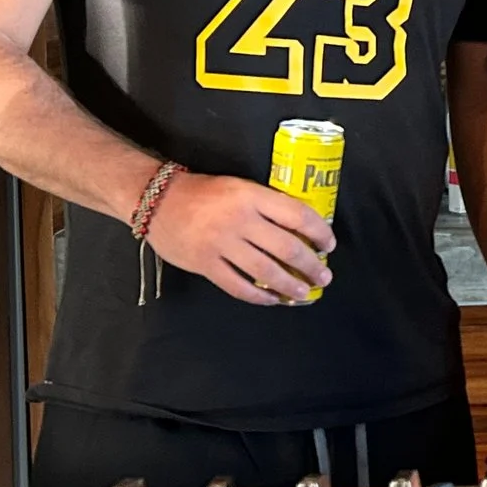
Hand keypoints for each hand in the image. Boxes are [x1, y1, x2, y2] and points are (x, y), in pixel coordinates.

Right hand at [143, 171, 331, 304]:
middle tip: (324, 277)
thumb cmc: (205, 193)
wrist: (157, 200)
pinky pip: (239, 287)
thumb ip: (267, 206)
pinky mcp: (205, 264)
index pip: (297, 216)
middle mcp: (240, 220)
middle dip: (311, 266)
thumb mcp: (241, 187)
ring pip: (266, 272)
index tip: (328, 246)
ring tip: (304, 293)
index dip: (319, 233)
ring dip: (291, 286)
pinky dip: (260, 296)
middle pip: (287, 248)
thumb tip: (301, 230)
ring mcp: (221, 244)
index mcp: (252, 196)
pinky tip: (273, 299)